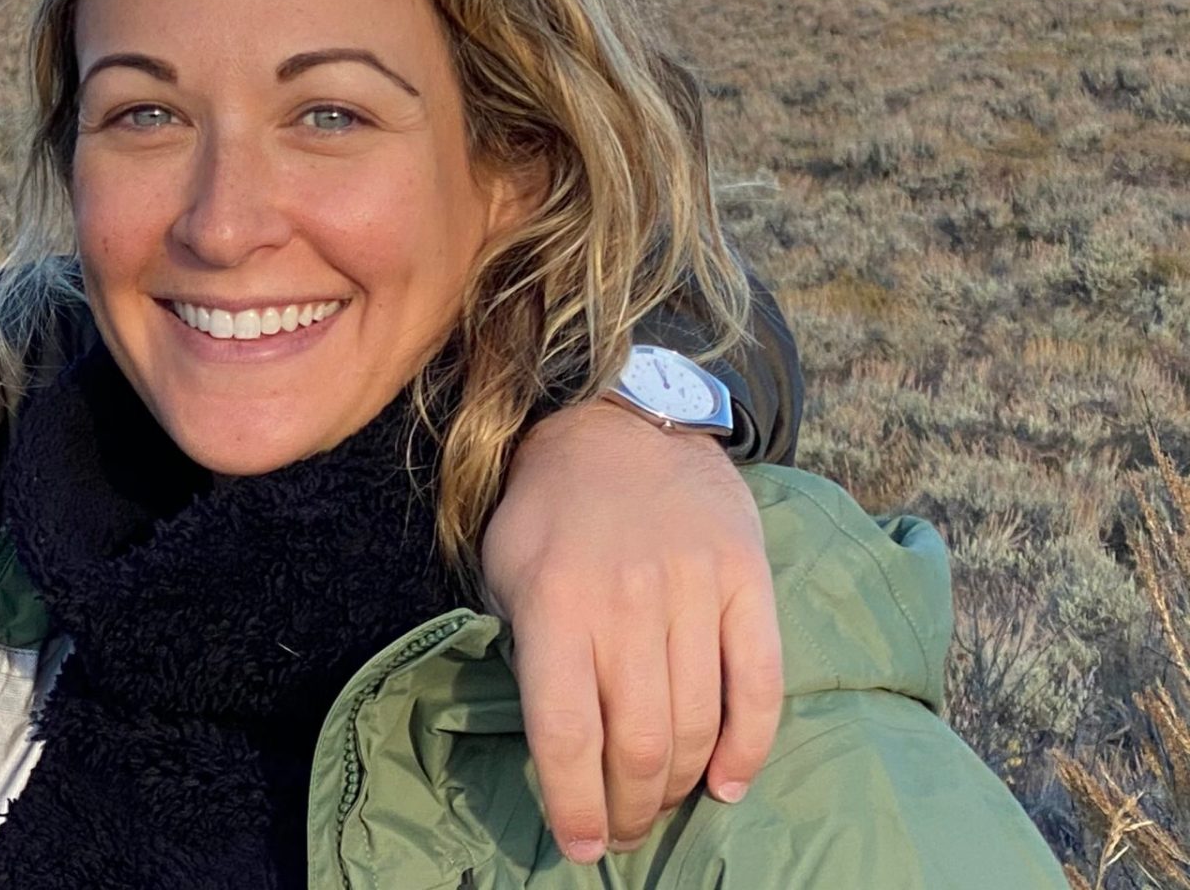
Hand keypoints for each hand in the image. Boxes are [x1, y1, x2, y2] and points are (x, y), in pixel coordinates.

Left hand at [478, 400, 782, 862]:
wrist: (620, 420)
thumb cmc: (549, 507)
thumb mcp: (504, 566)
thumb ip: (523, 646)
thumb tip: (556, 744)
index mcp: (555, 604)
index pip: (566, 734)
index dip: (573, 804)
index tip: (580, 846)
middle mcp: (626, 602)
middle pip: (637, 744)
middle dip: (629, 808)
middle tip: (622, 829)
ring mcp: (694, 591)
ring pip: (697, 725)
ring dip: (680, 786)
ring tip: (661, 804)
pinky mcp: (748, 581)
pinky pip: (760, 684)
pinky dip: (749, 747)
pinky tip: (730, 783)